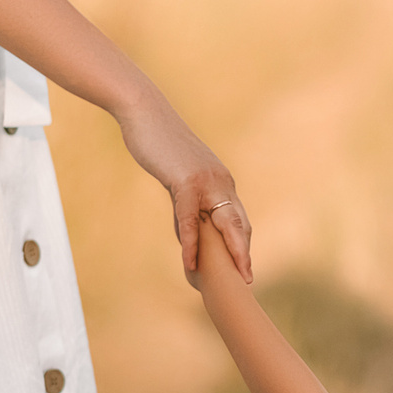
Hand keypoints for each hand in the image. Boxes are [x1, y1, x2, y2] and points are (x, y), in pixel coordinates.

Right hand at [117, 90, 252, 281]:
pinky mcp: (186, 179)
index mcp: (221, 181)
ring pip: (223, 223)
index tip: (245, 266)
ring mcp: (206, 180)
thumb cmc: (157, 144)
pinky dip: (191, 242)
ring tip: (232, 278)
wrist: (144, 113)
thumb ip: (186, 204)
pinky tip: (189, 262)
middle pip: (239, 224)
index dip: (242, 243)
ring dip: (229, 253)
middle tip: (248, 279)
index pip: (237, 218)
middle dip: (244, 253)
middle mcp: (220, 181)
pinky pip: (190, 218)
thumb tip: (187, 233)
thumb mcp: (177, 177)